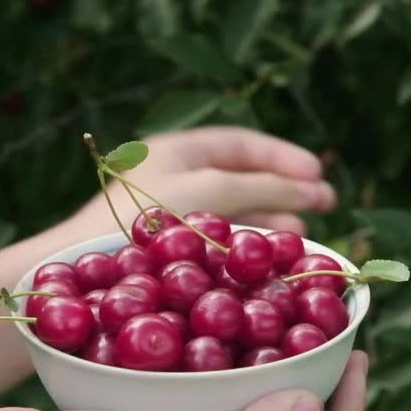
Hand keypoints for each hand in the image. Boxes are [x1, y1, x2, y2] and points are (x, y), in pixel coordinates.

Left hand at [70, 125, 336, 236]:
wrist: (86, 266)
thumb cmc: (147, 218)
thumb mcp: (213, 191)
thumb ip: (264, 186)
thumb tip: (314, 189)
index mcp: (176, 149)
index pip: (241, 144)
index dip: (283, 157)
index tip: (318, 174)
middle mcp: (173, 177)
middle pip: (240, 177)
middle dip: (284, 190)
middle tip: (324, 204)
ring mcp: (170, 214)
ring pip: (232, 211)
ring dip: (271, 219)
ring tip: (301, 236)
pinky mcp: (168, 249)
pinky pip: (218, 238)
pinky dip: (247, 243)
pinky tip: (267, 255)